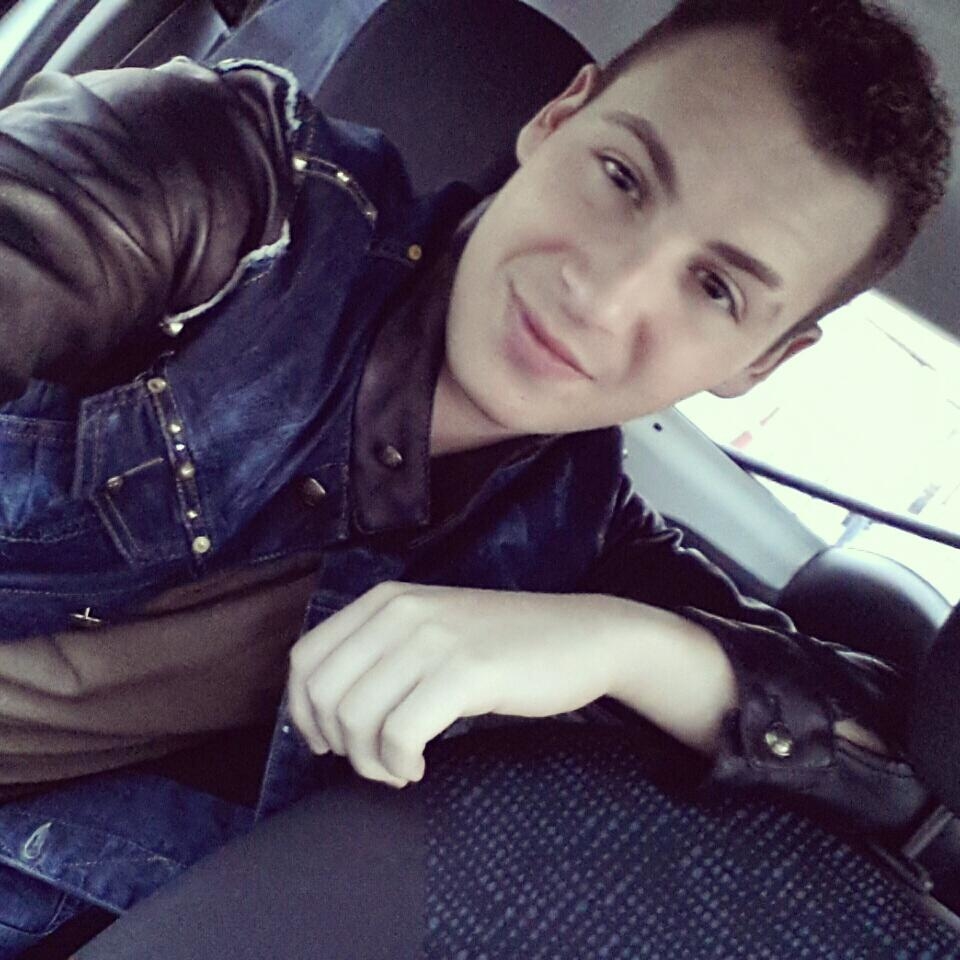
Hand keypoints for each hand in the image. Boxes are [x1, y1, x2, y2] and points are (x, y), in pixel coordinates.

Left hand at [286, 582, 630, 786]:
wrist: (581, 636)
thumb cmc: (503, 645)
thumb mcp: (429, 631)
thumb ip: (378, 655)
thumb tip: (323, 717)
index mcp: (385, 600)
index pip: (305, 658)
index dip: (303, 712)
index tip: (329, 743)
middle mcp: (401, 611)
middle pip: (324, 694)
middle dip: (337, 744)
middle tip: (374, 761)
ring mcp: (433, 639)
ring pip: (356, 718)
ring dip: (370, 762)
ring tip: (400, 768)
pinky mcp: (465, 671)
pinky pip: (400, 735)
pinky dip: (399, 765)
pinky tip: (419, 769)